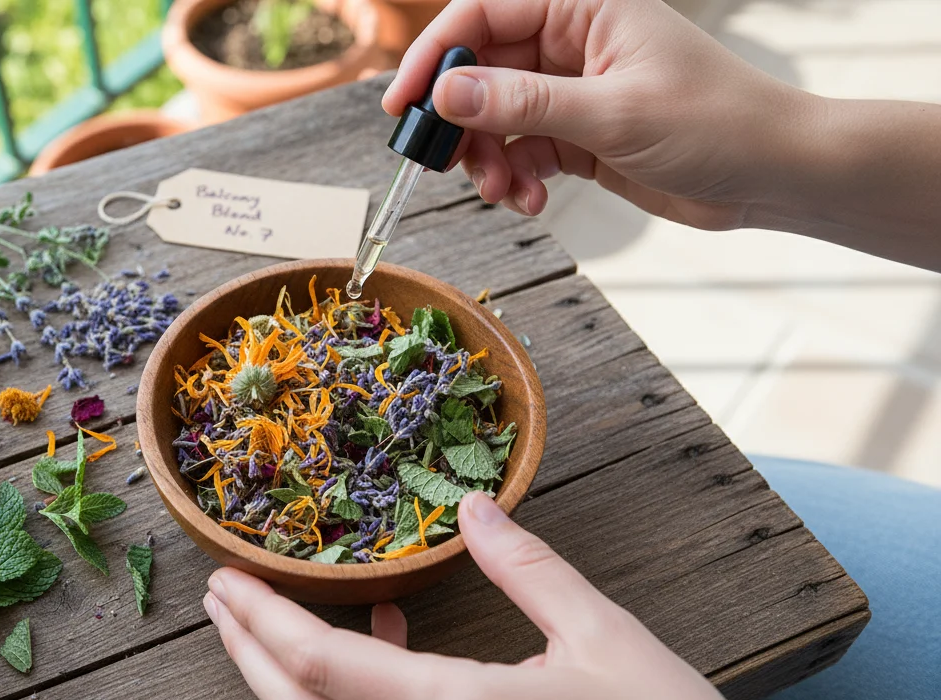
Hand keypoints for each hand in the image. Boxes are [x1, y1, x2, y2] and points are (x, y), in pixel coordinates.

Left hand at [202, 491, 780, 699]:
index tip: (224, 582)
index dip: (258, 621)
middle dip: (244, 653)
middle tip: (219, 602)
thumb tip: (476, 505)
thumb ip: (528, 567)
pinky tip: (376, 663)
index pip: (317, 665)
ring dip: (284, 689)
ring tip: (276, 625)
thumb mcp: (607, 638)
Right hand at [382, 0, 816, 230]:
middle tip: (442, 163)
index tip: (405, 103)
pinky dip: (515, 178)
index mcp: (585, 7)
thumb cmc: (717, 124)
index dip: (437, 55)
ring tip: (504, 193)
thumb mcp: (613, 113)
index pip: (485, 14)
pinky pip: (521, 150)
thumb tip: (446, 92)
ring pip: (495, 117)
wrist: (774, 174)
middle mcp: (573, 41)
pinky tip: (531, 200)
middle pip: (481, 69)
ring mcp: (574, 90)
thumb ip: (524, 102)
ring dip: (487, 159)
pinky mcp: (579, 134)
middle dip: (460, 121)